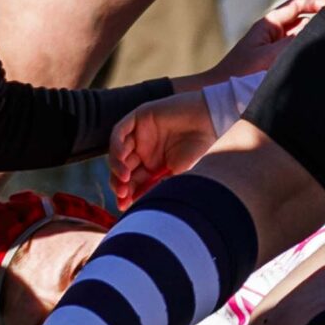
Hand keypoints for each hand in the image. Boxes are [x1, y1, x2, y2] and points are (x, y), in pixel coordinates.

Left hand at [110, 89, 217, 209]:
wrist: (208, 121)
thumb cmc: (196, 146)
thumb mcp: (174, 170)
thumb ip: (154, 182)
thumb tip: (136, 200)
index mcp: (150, 164)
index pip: (132, 181)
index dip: (126, 193)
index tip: (123, 206)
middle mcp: (142, 149)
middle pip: (121, 168)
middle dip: (119, 182)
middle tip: (122, 194)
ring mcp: (138, 133)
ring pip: (117, 151)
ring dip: (116, 166)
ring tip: (124, 178)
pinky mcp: (138, 117)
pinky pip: (120, 131)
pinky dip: (117, 145)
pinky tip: (122, 157)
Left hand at [201, 0, 323, 79]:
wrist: (222, 92)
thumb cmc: (239, 73)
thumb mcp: (267, 57)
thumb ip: (291, 44)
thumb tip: (314, 32)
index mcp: (269, 24)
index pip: (295, 6)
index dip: (313, 3)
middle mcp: (275, 33)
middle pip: (302, 21)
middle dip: (318, 22)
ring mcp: (277, 47)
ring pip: (302, 38)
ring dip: (314, 40)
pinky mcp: (279, 62)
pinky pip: (297, 53)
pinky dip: (308, 54)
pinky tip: (319, 59)